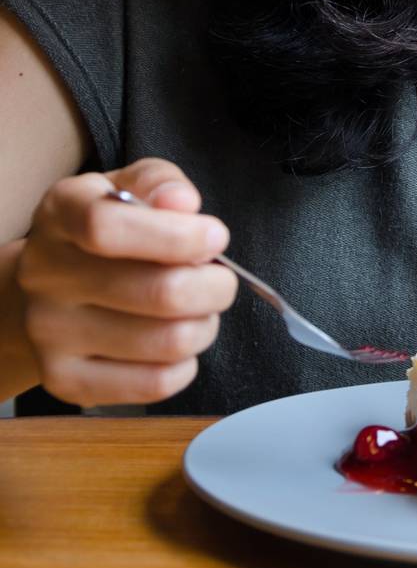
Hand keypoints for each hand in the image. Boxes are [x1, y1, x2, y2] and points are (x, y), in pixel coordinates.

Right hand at [16, 157, 237, 406]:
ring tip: (199, 311)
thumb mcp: (128, 188)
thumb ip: (159, 183)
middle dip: (215, 287)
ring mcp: (50, 333)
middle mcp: (46, 275)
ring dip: (205, 325)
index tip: (216, 237)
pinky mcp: (64, 380)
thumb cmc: (105, 234)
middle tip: (220, 280)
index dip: (178, 236)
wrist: (49, 292)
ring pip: (167, 341)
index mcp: (60, 214)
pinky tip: (176, 342)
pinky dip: (185, 365)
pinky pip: (153, 384)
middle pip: (159, 293)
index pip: (108, 227)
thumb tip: (182, 203)